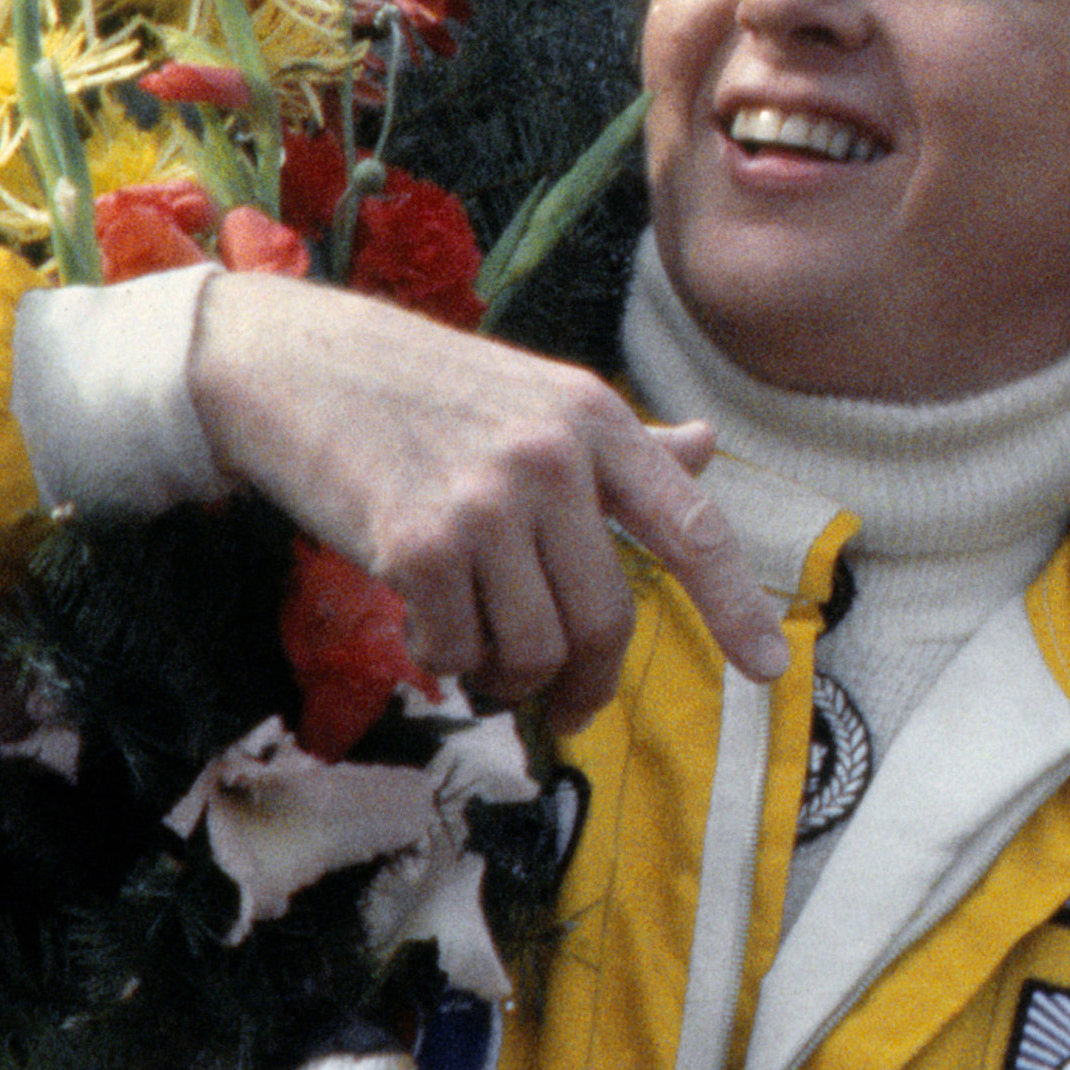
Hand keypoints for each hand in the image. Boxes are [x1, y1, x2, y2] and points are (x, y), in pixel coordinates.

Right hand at [190, 273, 790, 731]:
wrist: (298, 363)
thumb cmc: (427, 390)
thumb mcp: (540, 397)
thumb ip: (623, 442)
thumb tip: (702, 446)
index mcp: (597, 421)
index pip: (690, 525)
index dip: (735, 604)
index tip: (770, 668)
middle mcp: (554, 458)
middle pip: (605, 619)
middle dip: (584, 683)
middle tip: (563, 706)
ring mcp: (486, 499)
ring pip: (530, 648)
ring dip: (505, 677)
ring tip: (478, 653)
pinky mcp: (417, 541)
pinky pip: (456, 648)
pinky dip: (444, 657)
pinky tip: (425, 624)